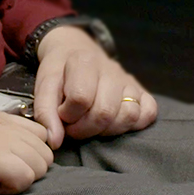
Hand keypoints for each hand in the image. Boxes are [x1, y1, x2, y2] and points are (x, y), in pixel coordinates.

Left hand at [30, 24, 158, 147]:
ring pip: (128, 115)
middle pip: (105, 112)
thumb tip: (55, 142)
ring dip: (107, 130)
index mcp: (84, 61)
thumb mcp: (44, 85)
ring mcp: (129, 80)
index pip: (81, 99)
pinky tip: (114, 122)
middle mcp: (111, 69)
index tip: (62, 114)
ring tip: (93, 125)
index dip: (67, 115)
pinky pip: (148, 113)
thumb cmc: (59, 73)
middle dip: (85, 129)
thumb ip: (45, 112)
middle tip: (75, 126)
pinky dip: (134, 125)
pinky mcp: (142, 91)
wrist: (75, 51)